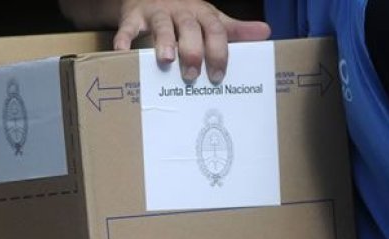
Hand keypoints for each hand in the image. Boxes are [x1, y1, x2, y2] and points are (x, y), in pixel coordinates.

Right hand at [113, 0, 270, 81]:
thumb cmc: (184, 17)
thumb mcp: (209, 21)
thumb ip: (233, 30)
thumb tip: (266, 33)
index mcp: (202, 14)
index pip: (215, 30)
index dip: (218, 51)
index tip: (218, 76)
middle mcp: (181, 12)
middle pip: (190, 27)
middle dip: (192, 50)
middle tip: (191, 75)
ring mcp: (156, 13)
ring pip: (162, 25)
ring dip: (164, 41)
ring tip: (165, 60)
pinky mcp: (133, 16)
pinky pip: (128, 27)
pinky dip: (124, 39)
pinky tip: (122, 52)